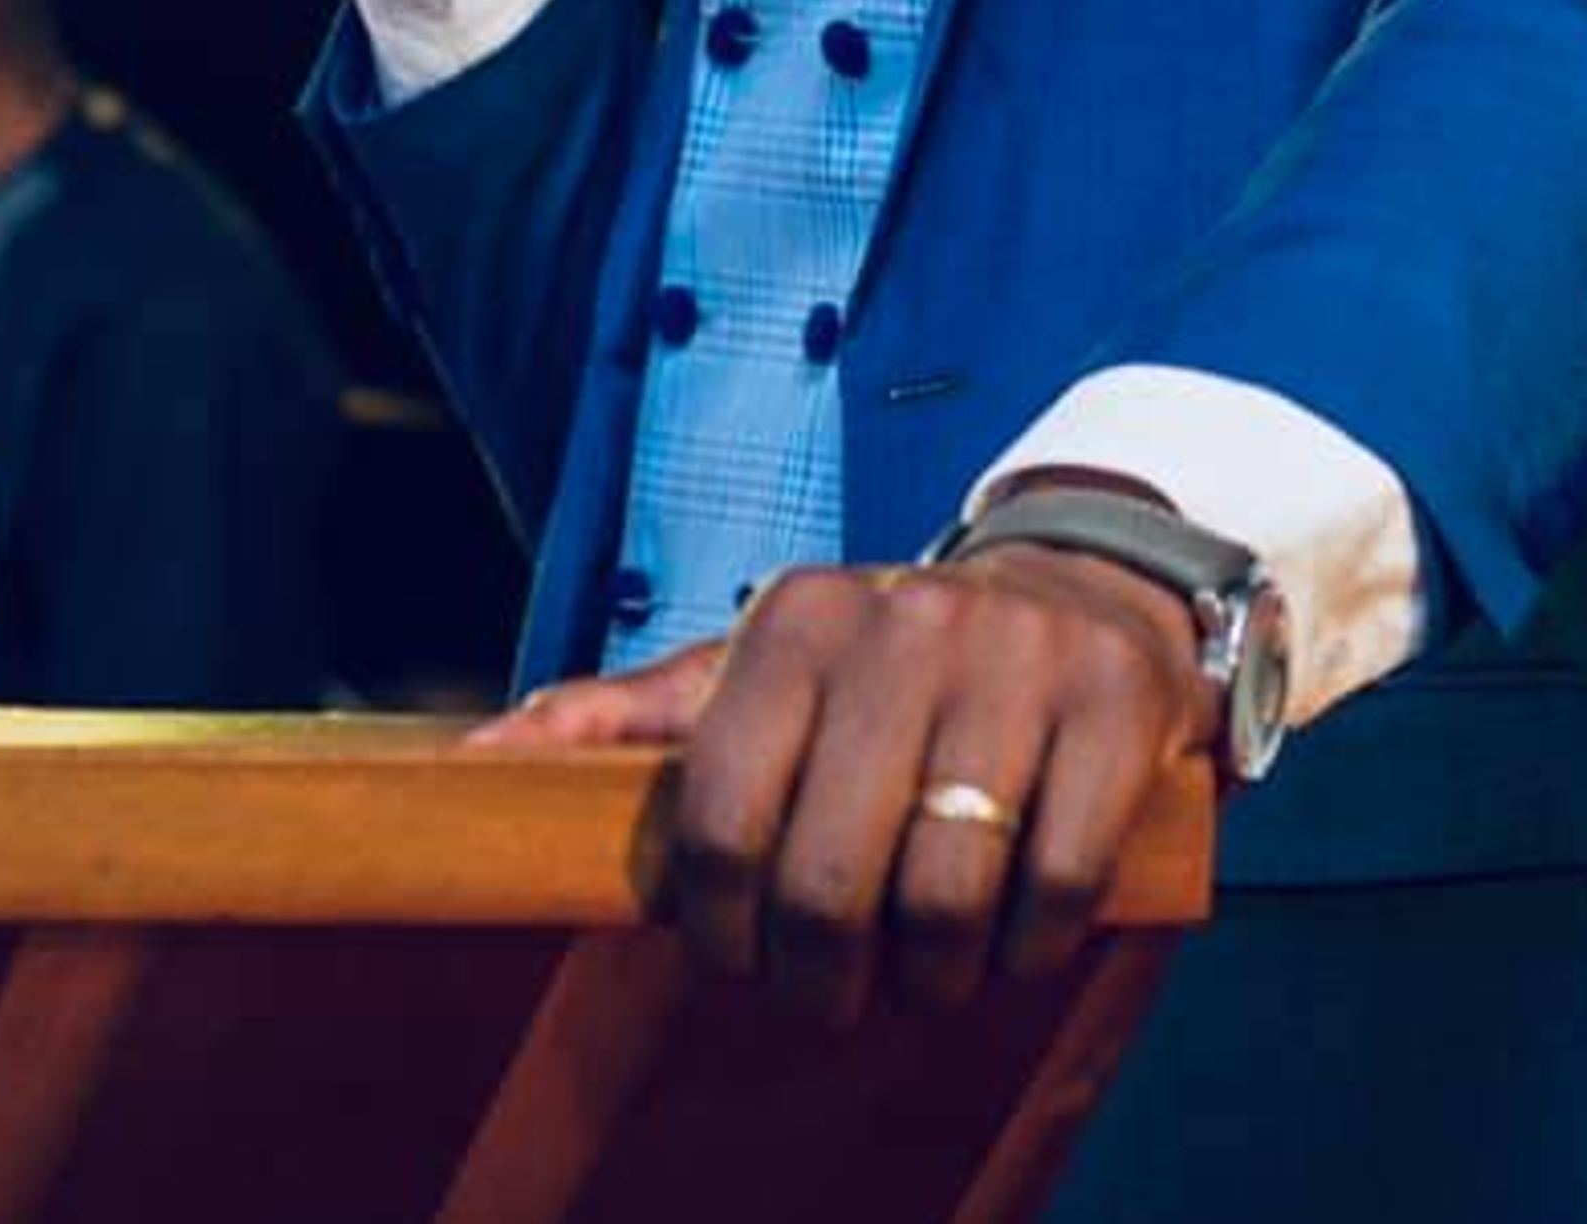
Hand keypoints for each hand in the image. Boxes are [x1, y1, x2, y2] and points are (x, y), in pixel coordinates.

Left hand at [468, 553, 1216, 1028]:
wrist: (1075, 591)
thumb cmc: (882, 667)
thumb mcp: (753, 672)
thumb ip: (622, 721)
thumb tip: (472, 762)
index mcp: (796, 617)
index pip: (718, 815)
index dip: (721, 927)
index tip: (739, 958)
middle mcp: (904, 622)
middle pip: (831, 877)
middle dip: (823, 976)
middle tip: (832, 995)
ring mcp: (1017, 658)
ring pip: (948, 891)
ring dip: (932, 975)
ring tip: (922, 976)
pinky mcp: (1114, 701)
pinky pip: (1059, 880)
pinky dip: (1029, 945)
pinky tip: (1010, 938)